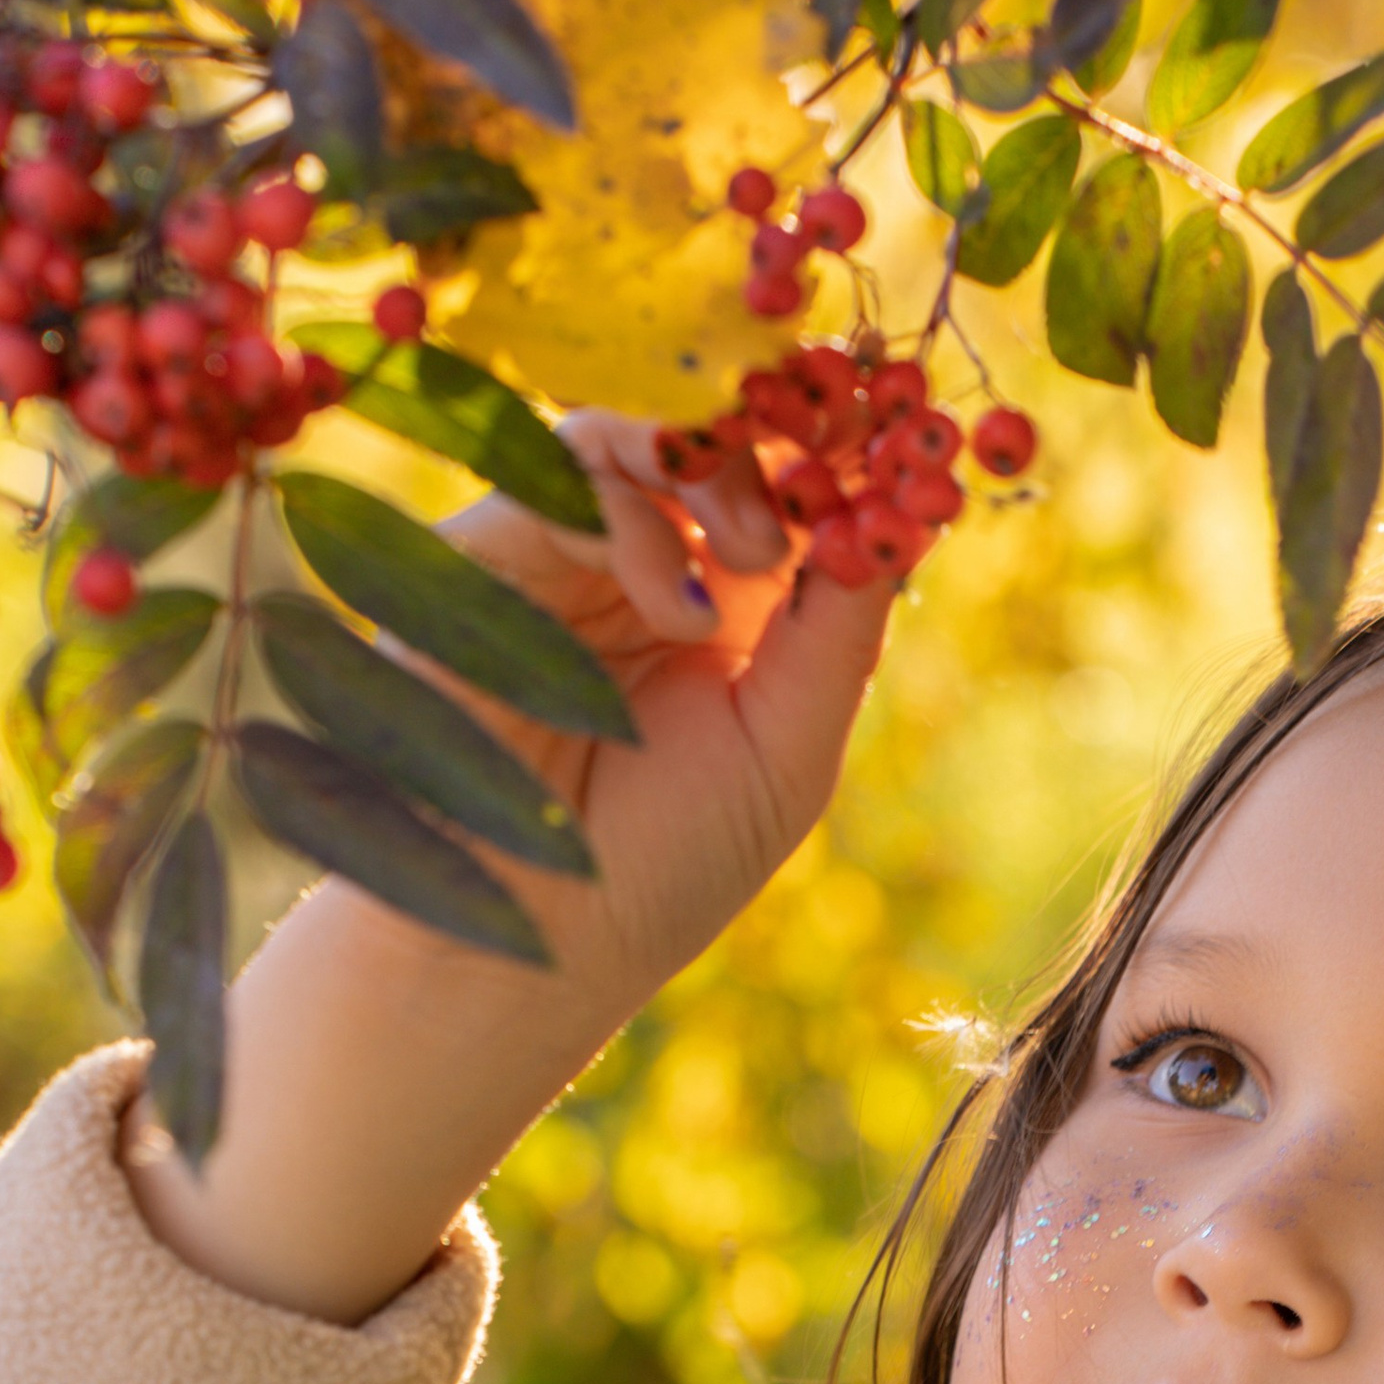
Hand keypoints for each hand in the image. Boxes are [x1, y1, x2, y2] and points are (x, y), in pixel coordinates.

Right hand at [423, 411, 892, 1033]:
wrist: (533, 944)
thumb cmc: (665, 869)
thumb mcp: (790, 748)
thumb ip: (841, 628)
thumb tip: (907, 508)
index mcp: (715, 612)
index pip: (775, 490)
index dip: (832, 454)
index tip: (896, 439)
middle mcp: (632, 573)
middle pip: (704, 441)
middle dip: (779, 446)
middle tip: (822, 496)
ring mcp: (552, 563)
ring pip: (631, 441)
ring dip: (714, 475)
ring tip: (755, 561)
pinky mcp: (476, 562)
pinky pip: (557, 478)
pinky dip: (638, 518)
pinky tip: (680, 610)